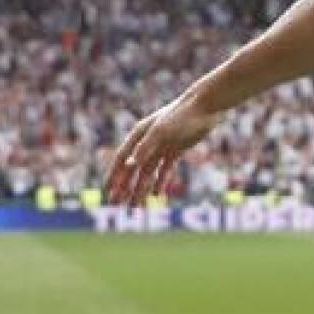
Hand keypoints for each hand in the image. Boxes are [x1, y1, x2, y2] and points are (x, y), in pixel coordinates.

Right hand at [105, 95, 220, 205]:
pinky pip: (165, 169)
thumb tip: (130, 165)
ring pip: (148, 172)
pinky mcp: (176, 149)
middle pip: (132, 169)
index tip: (108, 192)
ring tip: (135, 207)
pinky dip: (161, 181)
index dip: (114, 177)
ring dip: (140, 189)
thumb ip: (145, 148)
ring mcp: (162, 146)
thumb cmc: (182, 115)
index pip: (122, 159)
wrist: (206, 106)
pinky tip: (157, 194)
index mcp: (139, 135)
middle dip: (124, 188)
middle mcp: (147, 142)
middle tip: (117, 205)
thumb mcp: (162, 132)